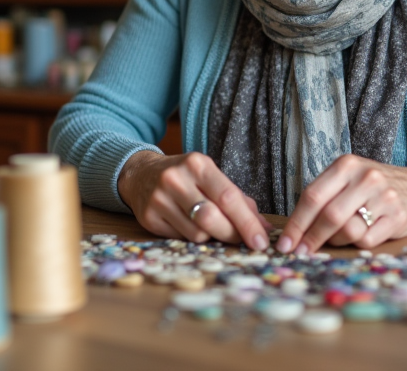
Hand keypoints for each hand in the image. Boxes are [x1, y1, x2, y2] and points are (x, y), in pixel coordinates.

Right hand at [117, 151, 272, 250]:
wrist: (141, 175)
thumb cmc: (186, 177)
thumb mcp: (211, 177)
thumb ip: (238, 200)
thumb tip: (264, 228)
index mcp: (197, 164)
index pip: (228, 197)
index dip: (247, 222)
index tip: (261, 241)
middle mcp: (176, 179)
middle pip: (212, 218)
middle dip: (232, 234)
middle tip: (244, 242)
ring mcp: (159, 199)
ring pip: (197, 233)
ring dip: (212, 237)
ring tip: (212, 228)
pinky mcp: (149, 218)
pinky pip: (180, 239)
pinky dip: (193, 238)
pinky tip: (191, 227)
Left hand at [276, 155, 406, 253]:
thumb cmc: (372, 187)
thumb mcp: (348, 178)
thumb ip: (324, 196)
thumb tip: (294, 230)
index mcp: (346, 165)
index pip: (313, 196)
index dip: (296, 223)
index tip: (285, 243)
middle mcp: (365, 178)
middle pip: (328, 216)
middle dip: (311, 238)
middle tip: (300, 252)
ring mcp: (383, 197)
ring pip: (347, 231)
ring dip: (336, 240)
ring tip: (338, 236)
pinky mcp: (397, 217)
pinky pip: (366, 241)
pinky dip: (358, 243)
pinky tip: (362, 234)